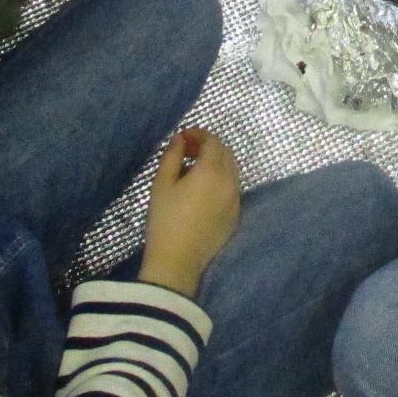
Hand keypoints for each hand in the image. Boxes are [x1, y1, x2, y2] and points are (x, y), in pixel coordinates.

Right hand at [139, 128, 242, 298]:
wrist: (177, 262)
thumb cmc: (165, 221)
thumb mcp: (162, 184)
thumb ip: (172, 156)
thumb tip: (180, 139)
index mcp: (211, 171)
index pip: (213, 141)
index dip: (199, 134)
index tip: (183, 137)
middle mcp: (229, 182)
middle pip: (226, 153)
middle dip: (208, 146)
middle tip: (187, 150)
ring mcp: (235, 199)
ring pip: (232, 170)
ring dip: (216, 162)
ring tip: (193, 169)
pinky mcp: (235, 215)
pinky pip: (232, 188)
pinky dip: (221, 180)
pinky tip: (203, 189)